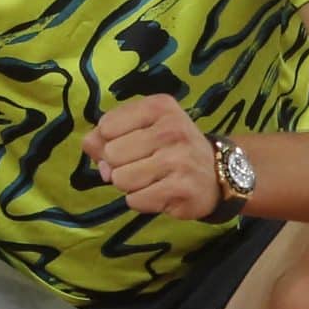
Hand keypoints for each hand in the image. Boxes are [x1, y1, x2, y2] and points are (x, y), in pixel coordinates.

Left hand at [81, 95, 219, 219]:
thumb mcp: (144, 130)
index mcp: (159, 107)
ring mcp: (178, 159)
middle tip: (145, 165)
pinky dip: (141, 201)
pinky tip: (160, 193)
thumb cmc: (173, 149)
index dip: (110, 142)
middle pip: (111, 154)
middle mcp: (171, 128)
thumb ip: (108, 134)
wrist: (219, 175)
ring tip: (153, 179)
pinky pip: (135, 200)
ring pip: (120, 179)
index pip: (106, 126)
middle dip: (119, 166)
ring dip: (130, 186)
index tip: (131, 145)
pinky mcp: (181, 188)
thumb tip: (88, 145)